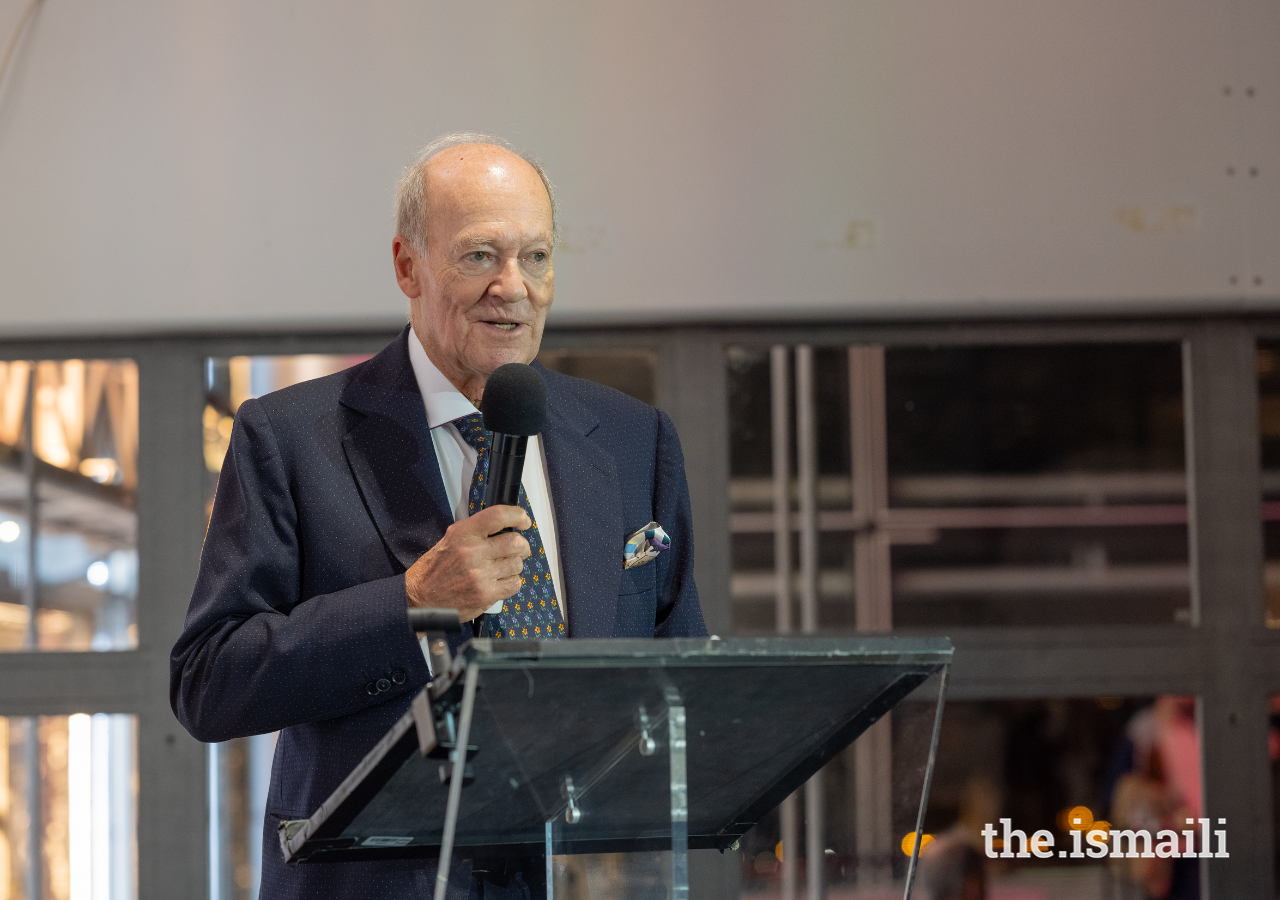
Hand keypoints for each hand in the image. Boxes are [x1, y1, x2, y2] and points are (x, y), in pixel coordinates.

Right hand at [406, 505, 530, 620]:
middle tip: (518, 549)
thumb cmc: (435, 570)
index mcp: (462, 534)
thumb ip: (476, 533)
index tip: (523, 521)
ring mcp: (480, 575)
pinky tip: (500, 581)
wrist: (420, 599)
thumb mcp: (450, 540)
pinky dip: (511, 582)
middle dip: (522, 546)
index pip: (497, 516)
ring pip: (517, 564)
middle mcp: (472, 552)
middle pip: (515, 543)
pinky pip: (514, 584)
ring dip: (515, 565)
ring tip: (503, 568)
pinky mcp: (485, 594)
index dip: (517, 516)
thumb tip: (506, 528)